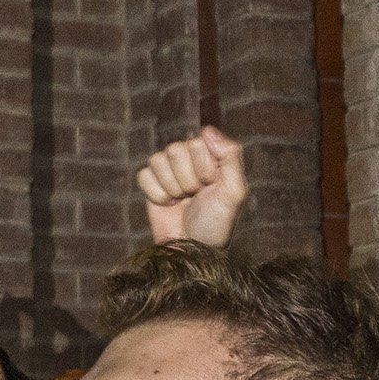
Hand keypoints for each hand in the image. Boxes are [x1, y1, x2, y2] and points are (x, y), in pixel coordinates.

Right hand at [138, 126, 249, 245]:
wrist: (192, 250)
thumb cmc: (216, 222)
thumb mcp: (234, 191)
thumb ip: (231, 156)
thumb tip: (208, 129)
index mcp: (211, 156)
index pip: (197, 142)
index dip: (203, 167)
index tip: (210, 185)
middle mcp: (189, 159)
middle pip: (175, 150)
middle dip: (187, 179)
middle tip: (195, 196)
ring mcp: (168, 170)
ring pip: (158, 160)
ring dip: (171, 187)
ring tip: (183, 201)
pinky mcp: (151, 183)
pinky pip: (144, 175)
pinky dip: (156, 194)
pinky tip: (168, 204)